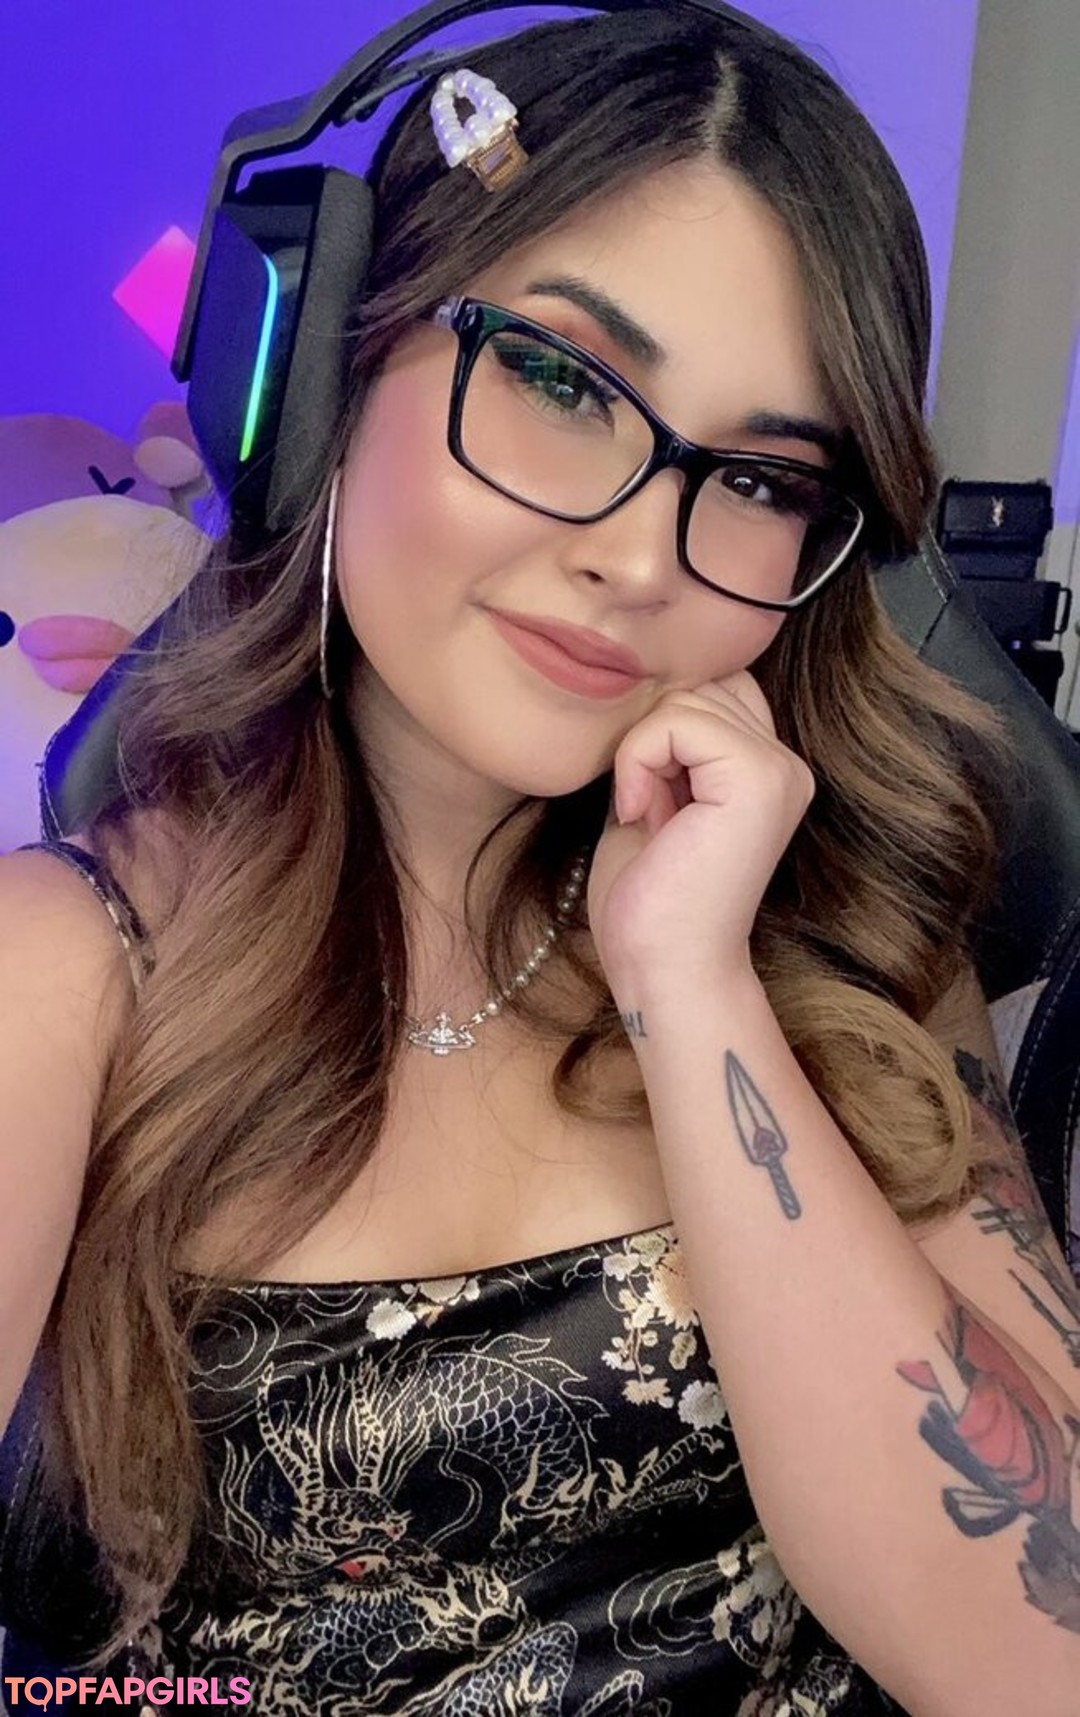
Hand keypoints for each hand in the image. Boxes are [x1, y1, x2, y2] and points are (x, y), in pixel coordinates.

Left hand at [586, 671, 813, 992]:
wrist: (663, 969)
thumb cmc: (648, 901)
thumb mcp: (652, 796)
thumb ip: (666, 742)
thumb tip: (644, 686)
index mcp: (765, 768)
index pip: (713, 687)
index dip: (662, 726)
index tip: (645, 794)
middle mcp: (787, 764)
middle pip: (701, 683)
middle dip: (652, 735)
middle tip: (645, 807)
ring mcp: (780, 770)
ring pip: (687, 696)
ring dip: (641, 749)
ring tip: (645, 813)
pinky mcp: (759, 779)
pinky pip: (677, 719)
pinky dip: (639, 758)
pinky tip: (640, 812)